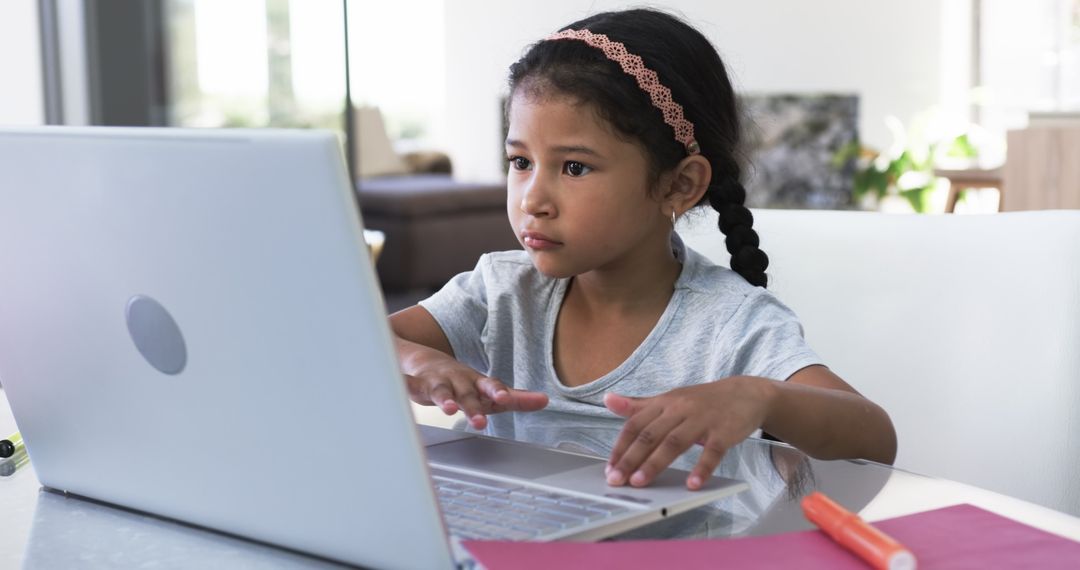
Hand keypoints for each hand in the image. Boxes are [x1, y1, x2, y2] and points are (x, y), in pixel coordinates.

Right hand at [405, 357, 547, 429]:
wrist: (424, 358)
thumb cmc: (462, 381)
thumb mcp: (488, 389)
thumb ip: (516, 397)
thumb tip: (545, 401)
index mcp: (476, 383)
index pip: (490, 387)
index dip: (498, 392)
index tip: (506, 399)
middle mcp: (458, 381)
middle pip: (467, 395)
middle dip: (473, 407)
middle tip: (480, 422)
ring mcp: (436, 382)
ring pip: (440, 391)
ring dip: (445, 399)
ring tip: (449, 409)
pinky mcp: (415, 384)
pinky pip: (407, 385)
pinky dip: (404, 384)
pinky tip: (400, 386)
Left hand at [603, 376, 772, 489]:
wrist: (745, 393)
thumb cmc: (702, 401)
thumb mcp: (669, 400)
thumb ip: (638, 405)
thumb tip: (607, 400)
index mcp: (664, 402)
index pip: (635, 424)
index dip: (621, 447)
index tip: (610, 468)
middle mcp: (680, 409)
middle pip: (651, 434)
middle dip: (631, 458)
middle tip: (617, 480)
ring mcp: (702, 419)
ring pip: (675, 442)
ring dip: (656, 464)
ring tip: (640, 483)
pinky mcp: (724, 431)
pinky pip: (712, 452)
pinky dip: (702, 469)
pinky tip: (692, 485)